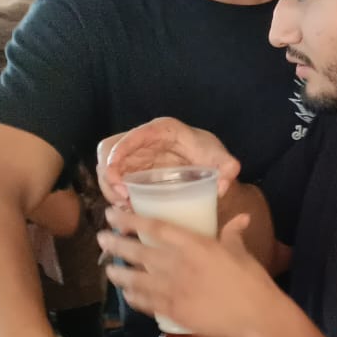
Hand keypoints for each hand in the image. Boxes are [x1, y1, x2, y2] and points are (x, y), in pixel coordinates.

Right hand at [97, 117, 239, 206]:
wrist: (207, 158)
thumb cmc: (210, 153)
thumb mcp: (221, 158)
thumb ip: (228, 167)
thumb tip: (223, 185)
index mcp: (161, 130)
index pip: (133, 136)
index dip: (119, 151)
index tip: (115, 173)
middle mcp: (142, 139)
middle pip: (110, 150)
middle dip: (109, 173)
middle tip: (121, 196)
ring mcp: (135, 154)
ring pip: (108, 165)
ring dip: (109, 186)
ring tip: (123, 205)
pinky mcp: (133, 168)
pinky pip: (116, 178)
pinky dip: (116, 192)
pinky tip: (126, 207)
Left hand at [98, 207, 282, 336]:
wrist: (258, 318)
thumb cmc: (254, 283)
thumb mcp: (242, 253)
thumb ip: (233, 234)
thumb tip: (241, 218)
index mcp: (195, 245)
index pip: (155, 228)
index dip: (130, 220)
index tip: (113, 214)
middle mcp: (178, 264)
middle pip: (138, 252)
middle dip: (116, 244)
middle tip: (102, 239)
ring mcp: (174, 289)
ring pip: (136, 278)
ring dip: (119, 272)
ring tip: (108, 268)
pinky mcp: (174, 310)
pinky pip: (146, 301)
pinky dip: (134, 296)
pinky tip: (127, 292)